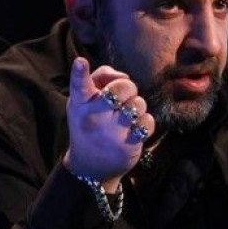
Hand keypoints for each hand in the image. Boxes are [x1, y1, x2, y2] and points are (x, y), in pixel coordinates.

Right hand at [62, 57, 155, 191]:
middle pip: (121, 89)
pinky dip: (146, 122)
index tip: (81, 63)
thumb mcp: (85, 101)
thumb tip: (123, 75)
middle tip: (123, 96)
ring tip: (128, 115)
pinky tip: (136, 128)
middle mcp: (94, 117)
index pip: (79, 86)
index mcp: (81, 104)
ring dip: (137, 106)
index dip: (80, 73)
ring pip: (138, 104)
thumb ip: (101, 78)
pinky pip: (148, 122)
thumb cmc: (91, 122)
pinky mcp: (128, 145)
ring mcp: (111, 133)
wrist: (91, 165)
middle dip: (127, 87)